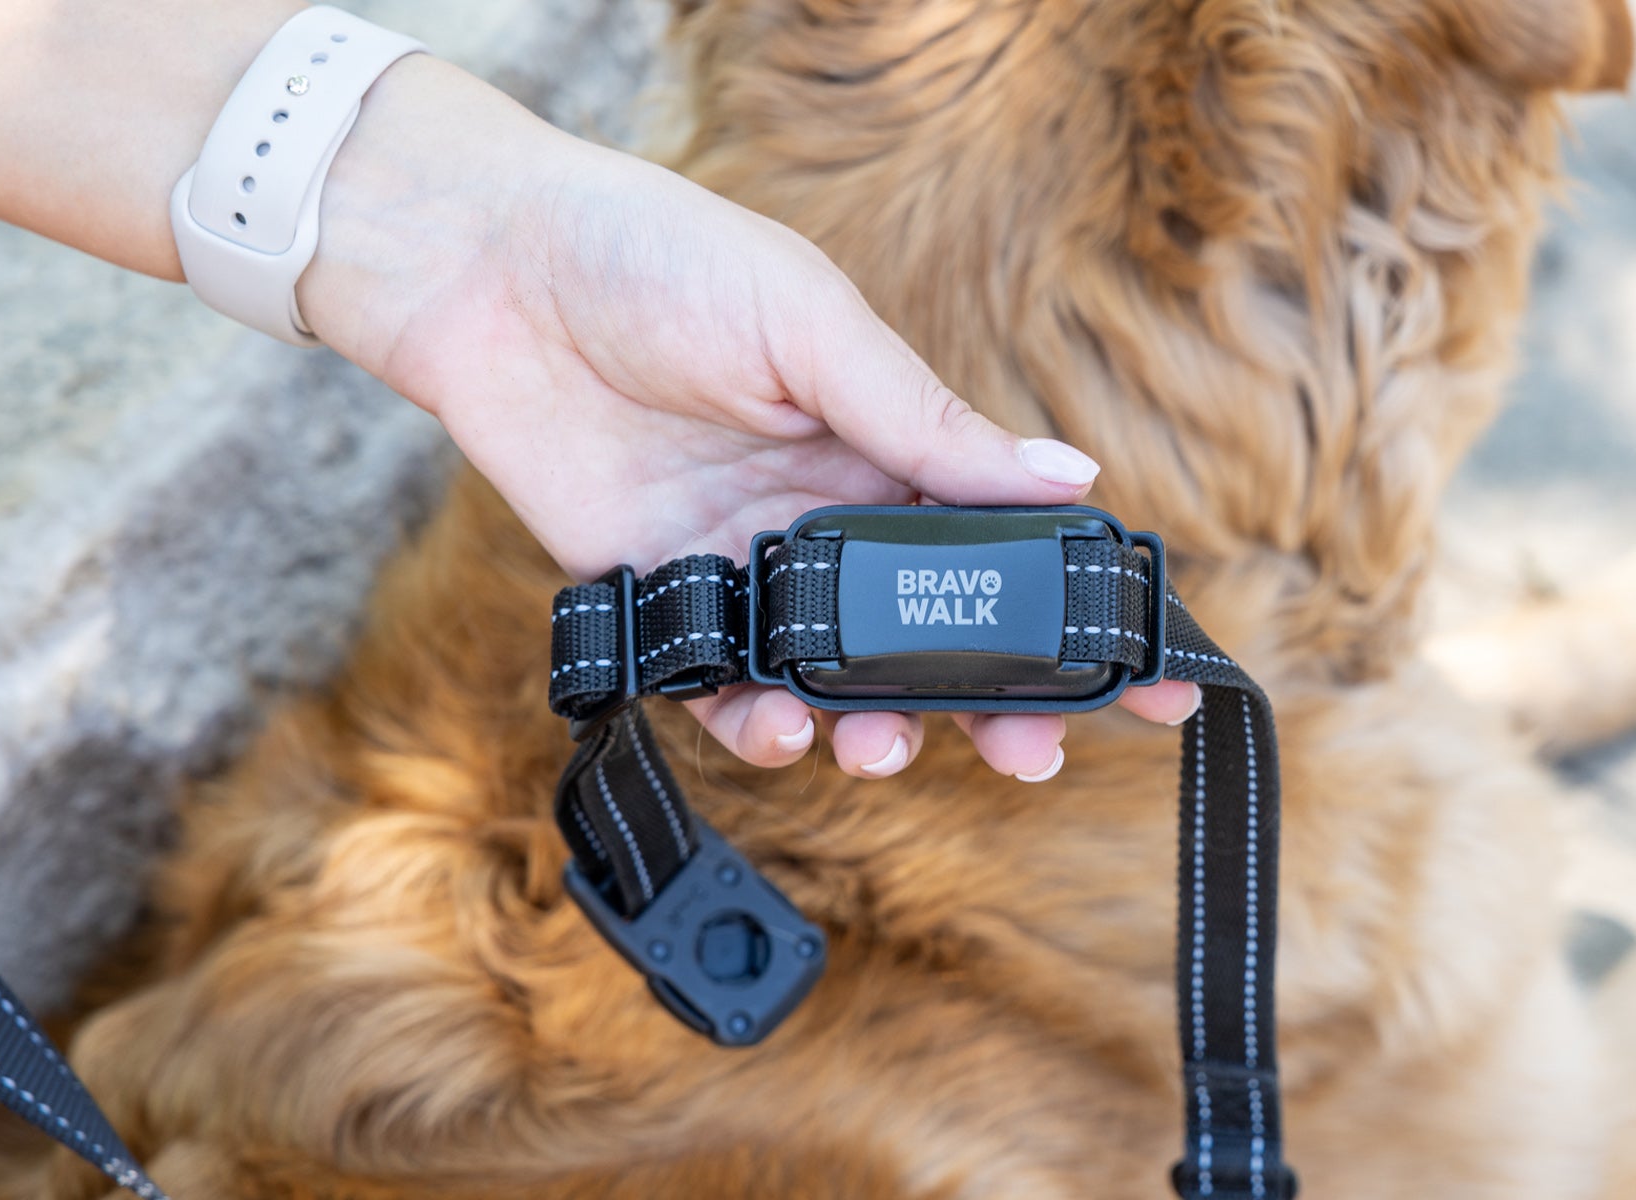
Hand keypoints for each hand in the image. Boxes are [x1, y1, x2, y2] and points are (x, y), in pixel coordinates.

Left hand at [297, 57, 1200, 780]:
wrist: (489, 269)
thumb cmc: (658, 260)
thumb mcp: (811, 325)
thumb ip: (927, 419)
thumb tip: (1070, 478)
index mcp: (883, 439)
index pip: (999, 541)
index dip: (1070, 611)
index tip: (1147, 679)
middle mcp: (824, 513)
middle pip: (929, 633)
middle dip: (992, 702)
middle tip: (1031, 755)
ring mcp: (742, 562)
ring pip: (834, 677)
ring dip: (874, 726)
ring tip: (882, 746)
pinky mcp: (655, 595)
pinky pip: (719, 684)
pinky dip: (754, 720)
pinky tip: (775, 724)